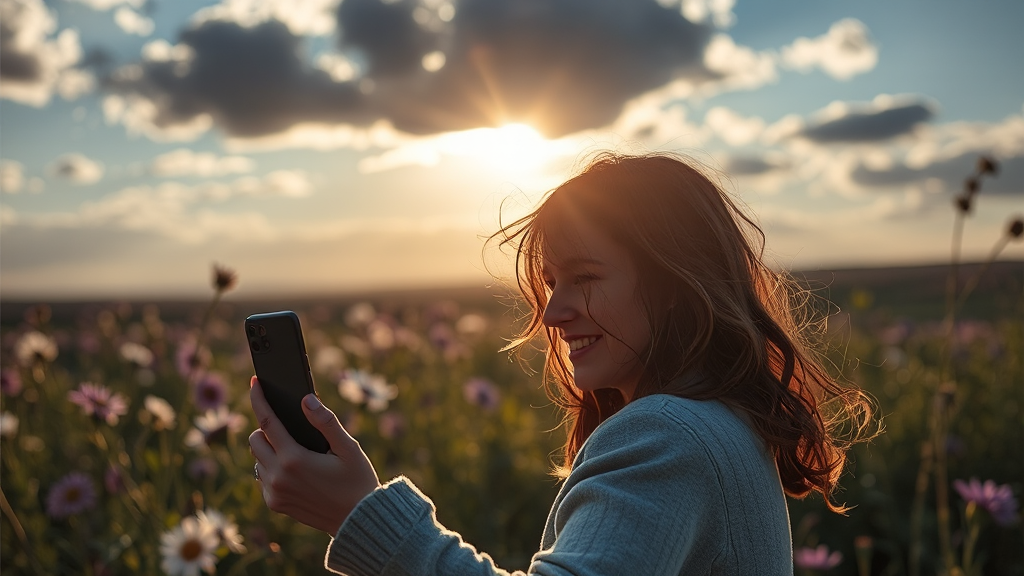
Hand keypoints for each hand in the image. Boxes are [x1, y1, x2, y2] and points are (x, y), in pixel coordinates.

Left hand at [249, 376, 380, 534]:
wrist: (358, 520)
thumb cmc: (357, 480)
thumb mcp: (348, 448)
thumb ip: (325, 422)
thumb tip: (305, 399)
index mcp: (294, 459)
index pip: (267, 421)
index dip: (258, 399)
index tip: (254, 382)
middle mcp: (278, 477)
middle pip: (255, 439)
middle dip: (266, 427)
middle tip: (289, 427)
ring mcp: (274, 493)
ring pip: (257, 458)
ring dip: (269, 449)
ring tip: (295, 450)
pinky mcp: (275, 504)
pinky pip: (263, 477)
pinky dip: (272, 468)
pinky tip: (295, 470)